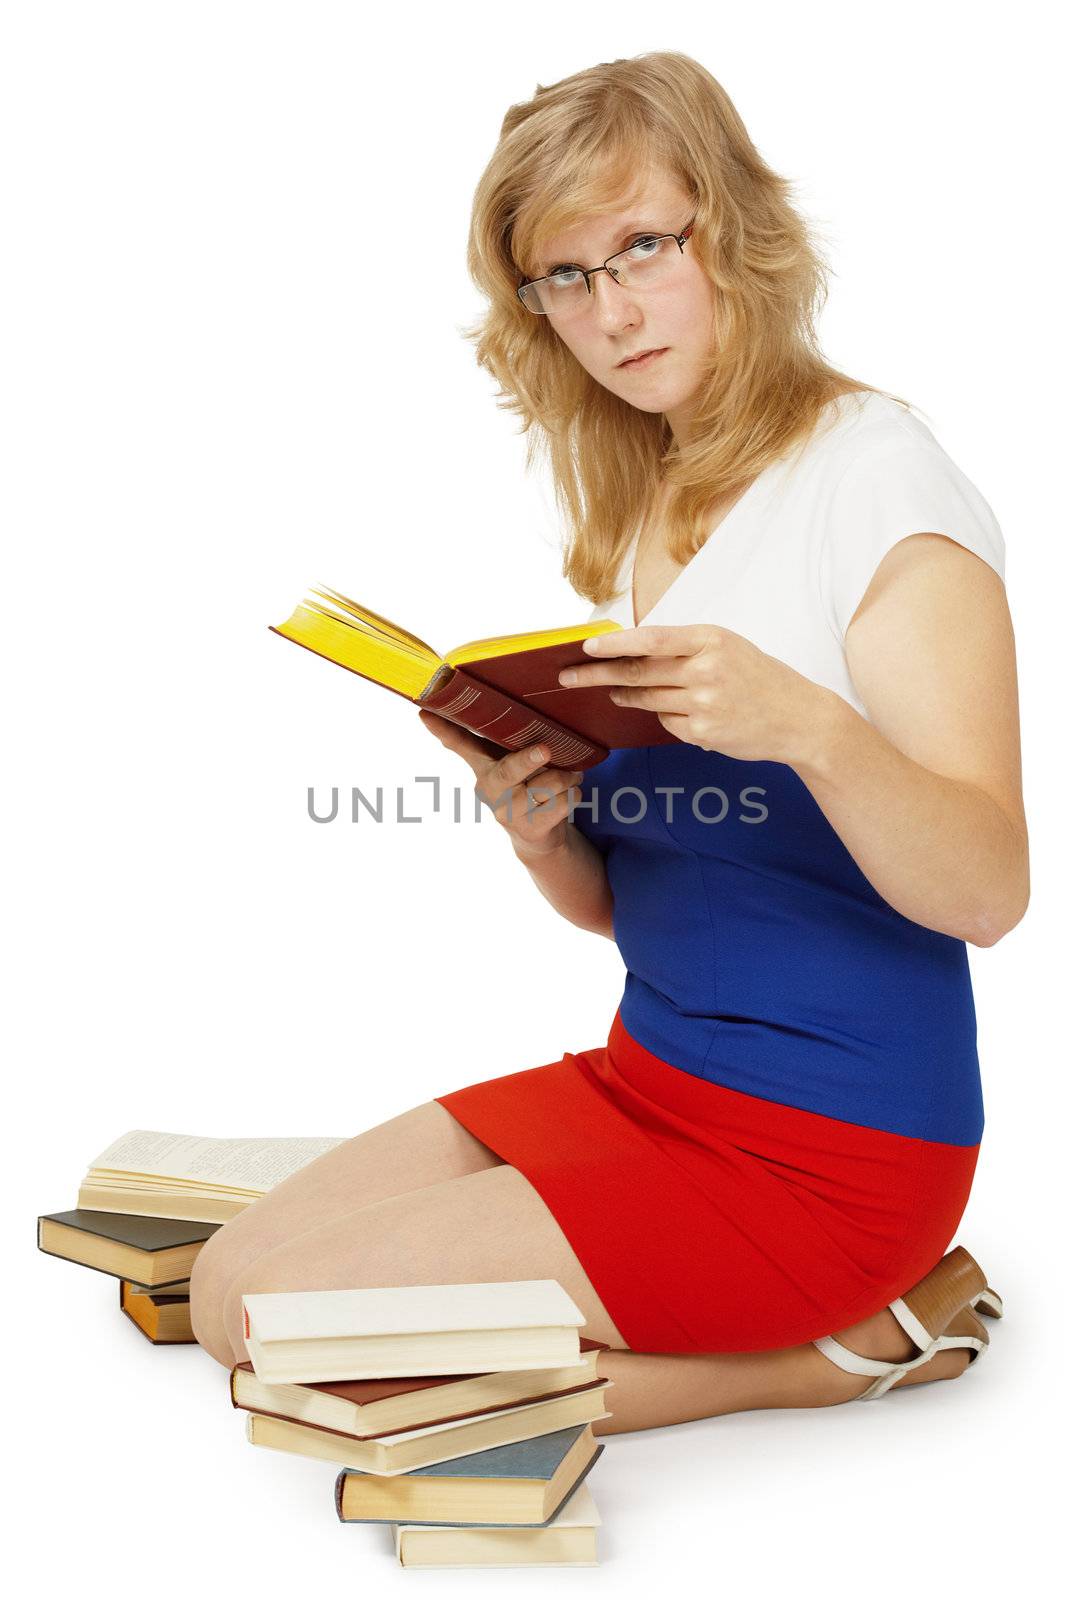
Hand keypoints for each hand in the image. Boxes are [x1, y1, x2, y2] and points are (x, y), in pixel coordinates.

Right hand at [417, 709, 584, 855]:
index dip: (443, 730)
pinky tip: (570, 793)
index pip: (459, 744)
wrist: (538, 837)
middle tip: (545, 750)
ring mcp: (509, 813)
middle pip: (509, 771)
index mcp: (483, 768)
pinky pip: (563, 803)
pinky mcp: (531, 830)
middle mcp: (491, 790)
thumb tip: (469, 708)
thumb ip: (498, 740)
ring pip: (547, 786)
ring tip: (572, 773)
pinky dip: (574, 795)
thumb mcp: (507, 763)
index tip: (424, 713)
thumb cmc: (523, 787)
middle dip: (528, 759)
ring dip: (567, 776)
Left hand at [558, 624, 832, 764]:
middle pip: (637, 672)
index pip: (649, 639)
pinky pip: (667, 722)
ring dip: (624, 696)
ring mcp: (704, 703)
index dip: (613, 644)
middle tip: (568, 676)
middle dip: (597, 674)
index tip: (586, 647)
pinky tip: (680, 711)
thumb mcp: (728, 647)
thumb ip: (685, 646)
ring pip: (647, 699)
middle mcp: (705, 669)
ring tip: (612, 691)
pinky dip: (663, 716)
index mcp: (710, 639)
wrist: (800, 719)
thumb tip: (633, 649)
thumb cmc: (761, 678)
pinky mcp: (703, 731)